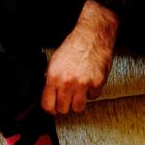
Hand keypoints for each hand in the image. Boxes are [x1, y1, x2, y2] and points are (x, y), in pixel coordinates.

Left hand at [41, 0, 118, 114]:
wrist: (92, 35)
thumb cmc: (74, 46)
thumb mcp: (54, 62)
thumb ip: (51, 81)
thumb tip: (49, 95)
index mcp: (54, 77)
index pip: (48, 105)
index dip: (50, 108)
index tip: (54, 108)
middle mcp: (67, 82)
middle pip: (63, 109)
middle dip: (65, 104)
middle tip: (67, 97)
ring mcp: (83, 84)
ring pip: (78, 108)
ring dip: (78, 102)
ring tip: (79, 92)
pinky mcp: (97, 83)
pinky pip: (93, 97)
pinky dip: (91, 92)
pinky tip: (89, 82)